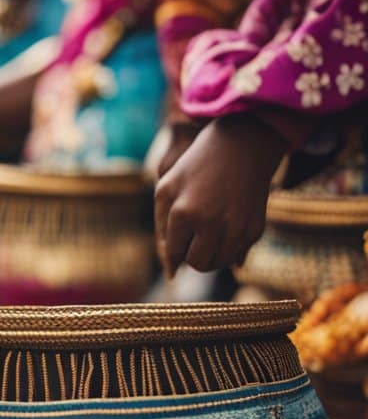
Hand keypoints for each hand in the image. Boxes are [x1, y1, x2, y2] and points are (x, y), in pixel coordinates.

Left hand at [154, 114, 287, 276]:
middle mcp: (211, 224)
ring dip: (211, 254)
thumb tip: (170, 273)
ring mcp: (237, 227)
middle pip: (197, 265)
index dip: (175, 246)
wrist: (243, 145)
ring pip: (218, 264)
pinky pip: (238, 257)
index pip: (174, 254)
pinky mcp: (256, 229)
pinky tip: (227, 225)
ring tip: (209, 231)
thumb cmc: (196, 168)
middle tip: (195, 232)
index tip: (182, 232)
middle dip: (192, 254)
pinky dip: (229, 248)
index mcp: (183, 213)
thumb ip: (161, 231)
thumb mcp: (166, 190)